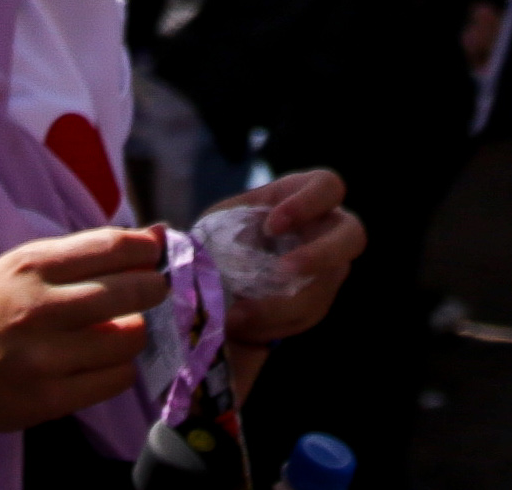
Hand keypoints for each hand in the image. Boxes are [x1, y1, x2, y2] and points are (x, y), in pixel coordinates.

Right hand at [0, 225, 169, 440]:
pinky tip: (101, 362)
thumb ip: (86, 252)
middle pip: (131, 291)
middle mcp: (37, 309)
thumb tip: (159, 235)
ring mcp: (43, 358)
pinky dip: (118, 369)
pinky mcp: (48, 400)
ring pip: (130, 339)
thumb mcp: (20, 267)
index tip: (156, 255)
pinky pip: (116, 380)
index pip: (113, 247)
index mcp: (30, 266)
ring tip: (118, 330)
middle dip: (153, 288)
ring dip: (135, 333)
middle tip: (152, 291)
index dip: (147, 249)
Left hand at [218, 169, 365, 348]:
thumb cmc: (226, 241)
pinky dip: (274, 324)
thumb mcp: (215, 227)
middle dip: (320, 254)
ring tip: (238, 315)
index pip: (327, 186)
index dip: (307, 204)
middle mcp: (327, 231)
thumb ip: (202, 229)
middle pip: (352, 236)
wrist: (227, 284)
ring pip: (324, 288)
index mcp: (303, 196)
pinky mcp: (317, 303)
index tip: (272, 224)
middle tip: (285, 270)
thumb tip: (159, 233)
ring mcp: (328, 270)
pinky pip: (307, 317)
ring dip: (283, 304)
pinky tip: (243, 325)